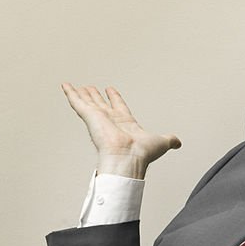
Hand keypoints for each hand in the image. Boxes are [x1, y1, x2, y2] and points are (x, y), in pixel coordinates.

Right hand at [61, 83, 180, 178]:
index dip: (114, 98)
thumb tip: (178, 143)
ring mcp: (99, 119)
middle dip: (95, 96)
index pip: (118, 107)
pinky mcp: (90, 117)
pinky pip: (78, 103)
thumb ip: (169, 140)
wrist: (128, 159)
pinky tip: (66, 86)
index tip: (109, 90)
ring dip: (81, 94)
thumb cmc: (141, 154)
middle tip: (89, 88)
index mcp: (125, 123)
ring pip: (88, 103)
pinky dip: (71, 94)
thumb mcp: (161, 142)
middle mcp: (111, 121)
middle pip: (101, 104)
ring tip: (74, 86)